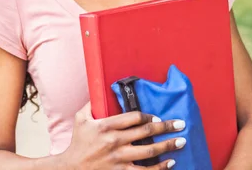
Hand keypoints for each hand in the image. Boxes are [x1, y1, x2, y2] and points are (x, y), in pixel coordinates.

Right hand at [61, 102, 185, 168]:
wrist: (70, 169)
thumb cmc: (77, 143)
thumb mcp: (80, 119)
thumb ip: (92, 104)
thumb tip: (100, 89)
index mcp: (106, 126)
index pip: (133, 117)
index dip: (148, 115)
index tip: (158, 116)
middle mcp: (115, 141)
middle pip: (146, 132)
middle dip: (166, 127)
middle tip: (181, 124)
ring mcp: (119, 158)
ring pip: (149, 151)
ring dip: (167, 146)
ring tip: (181, 142)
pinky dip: (159, 168)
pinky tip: (170, 163)